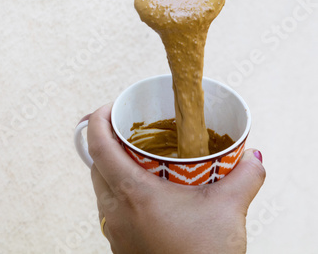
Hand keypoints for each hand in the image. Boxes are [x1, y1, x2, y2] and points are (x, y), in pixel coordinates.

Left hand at [86, 104, 265, 253]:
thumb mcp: (228, 209)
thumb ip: (244, 177)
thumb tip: (252, 159)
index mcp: (131, 193)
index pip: (98, 146)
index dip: (97, 120)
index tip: (109, 108)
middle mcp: (114, 211)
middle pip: (96, 165)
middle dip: (107, 143)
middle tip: (128, 133)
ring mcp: (114, 230)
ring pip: (102, 188)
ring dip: (113, 169)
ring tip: (138, 162)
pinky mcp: (120, 244)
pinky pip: (110, 209)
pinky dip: (120, 193)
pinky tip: (146, 196)